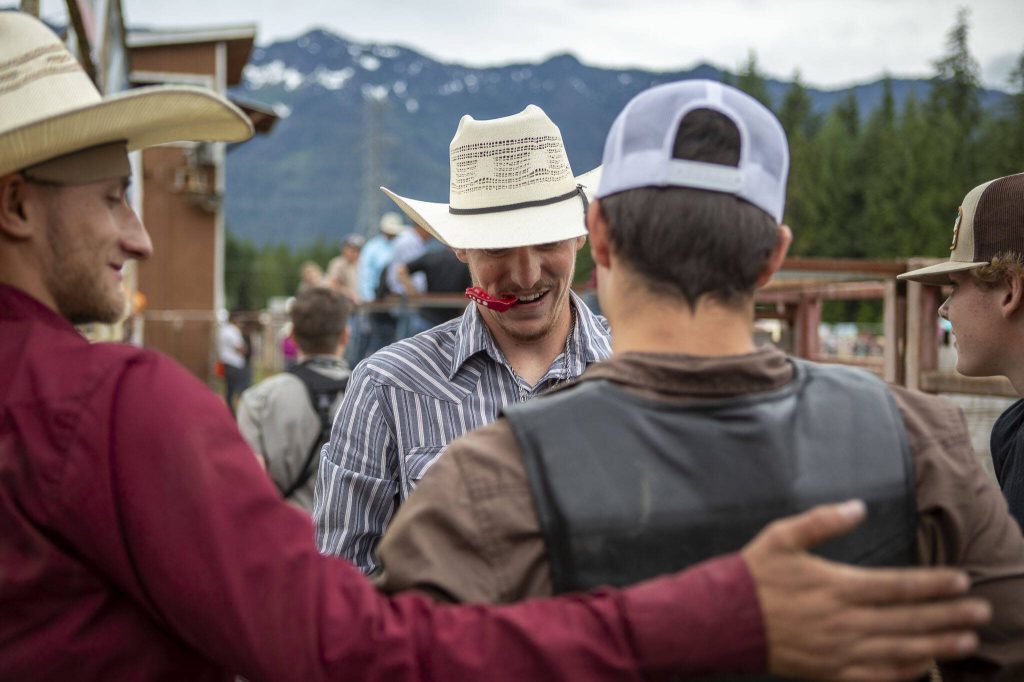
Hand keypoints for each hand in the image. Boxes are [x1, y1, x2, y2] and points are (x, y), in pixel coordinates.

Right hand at [742, 500, 989, 681]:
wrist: (722, 619)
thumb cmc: (753, 574)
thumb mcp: (782, 536)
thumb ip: (822, 521)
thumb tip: (859, 506)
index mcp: (837, 586)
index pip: (898, 586)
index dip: (934, 584)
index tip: (962, 581)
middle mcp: (844, 621)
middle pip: (909, 620)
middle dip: (949, 616)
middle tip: (982, 612)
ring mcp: (839, 651)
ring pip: (900, 651)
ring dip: (937, 646)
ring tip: (967, 642)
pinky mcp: (829, 672)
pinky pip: (876, 677)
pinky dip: (904, 674)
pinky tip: (924, 668)